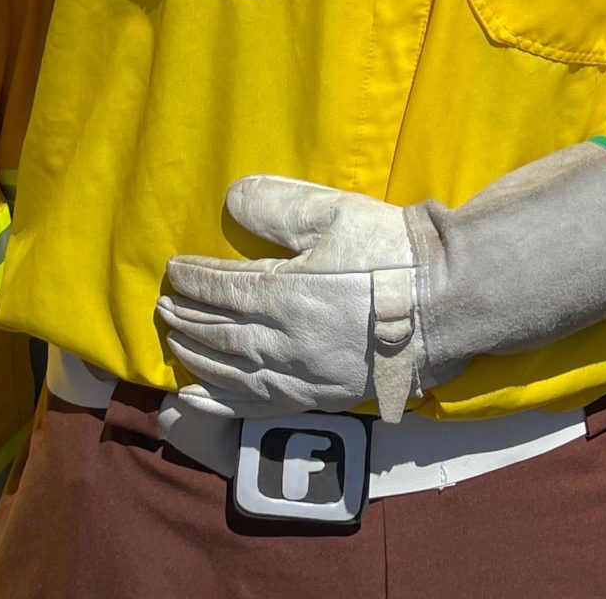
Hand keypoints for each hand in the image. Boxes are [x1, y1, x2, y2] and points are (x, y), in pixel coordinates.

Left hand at [156, 144, 605, 426]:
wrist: (443, 300)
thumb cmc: (389, 251)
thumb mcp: (333, 210)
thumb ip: (277, 206)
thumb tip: (232, 203)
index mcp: (279, 293)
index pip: (218, 288)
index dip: (190, 279)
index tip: (173, 270)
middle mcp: (279, 341)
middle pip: (215, 332)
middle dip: (184, 318)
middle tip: (163, 307)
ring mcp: (299, 374)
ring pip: (230, 369)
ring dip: (195, 355)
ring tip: (175, 342)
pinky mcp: (319, 394)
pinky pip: (257, 402)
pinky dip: (223, 398)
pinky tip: (207, 393)